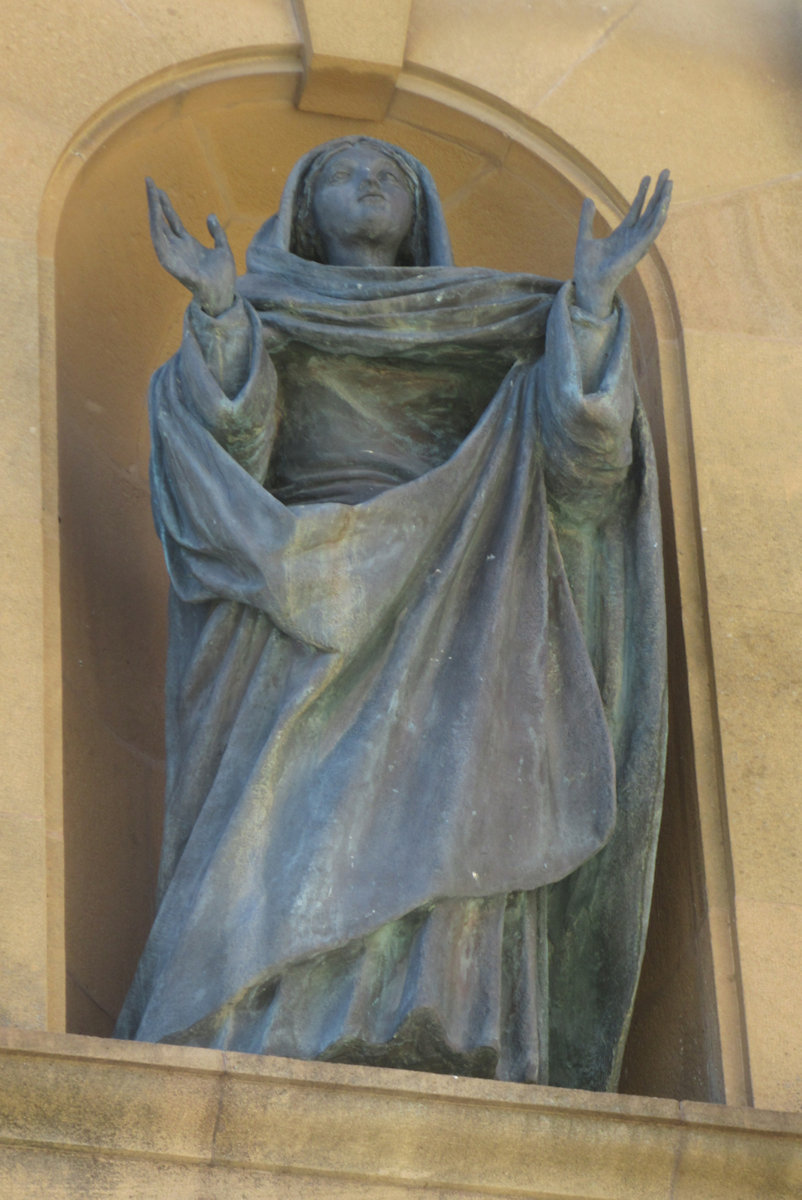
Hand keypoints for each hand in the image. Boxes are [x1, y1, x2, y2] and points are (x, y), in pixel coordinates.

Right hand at [146, 178, 235, 316]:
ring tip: (151, 193)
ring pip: (158, 230)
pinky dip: (157, 231)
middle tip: (149, 182)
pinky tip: (154, 216)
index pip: (172, 220)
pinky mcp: (171, 265)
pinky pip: (161, 246)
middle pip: (162, 221)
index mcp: (187, 244)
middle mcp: (177, 248)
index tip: (158, 188)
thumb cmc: (223, 277)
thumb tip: (210, 215)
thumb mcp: (223, 249)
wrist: (223, 295)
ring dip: (153, 211)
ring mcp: (173, 255)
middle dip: (155, 202)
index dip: (165, 205)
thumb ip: (217, 233)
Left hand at [573, 170, 671, 318]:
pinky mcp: (638, 250)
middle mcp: (633, 237)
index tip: (647, 177)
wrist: (588, 284)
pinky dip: (658, 220)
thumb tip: (588, 199)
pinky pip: (651, 233)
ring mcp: (637, 243)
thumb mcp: (585, 237)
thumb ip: (587, 219)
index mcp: (622, 234)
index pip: (636, 209)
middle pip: (650, 210)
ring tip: (669, 184)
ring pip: (654, 218)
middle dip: (658, 192)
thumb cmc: (586, 267)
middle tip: (666, 173)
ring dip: (663, 201)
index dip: (642, 193)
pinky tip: (664, 206)